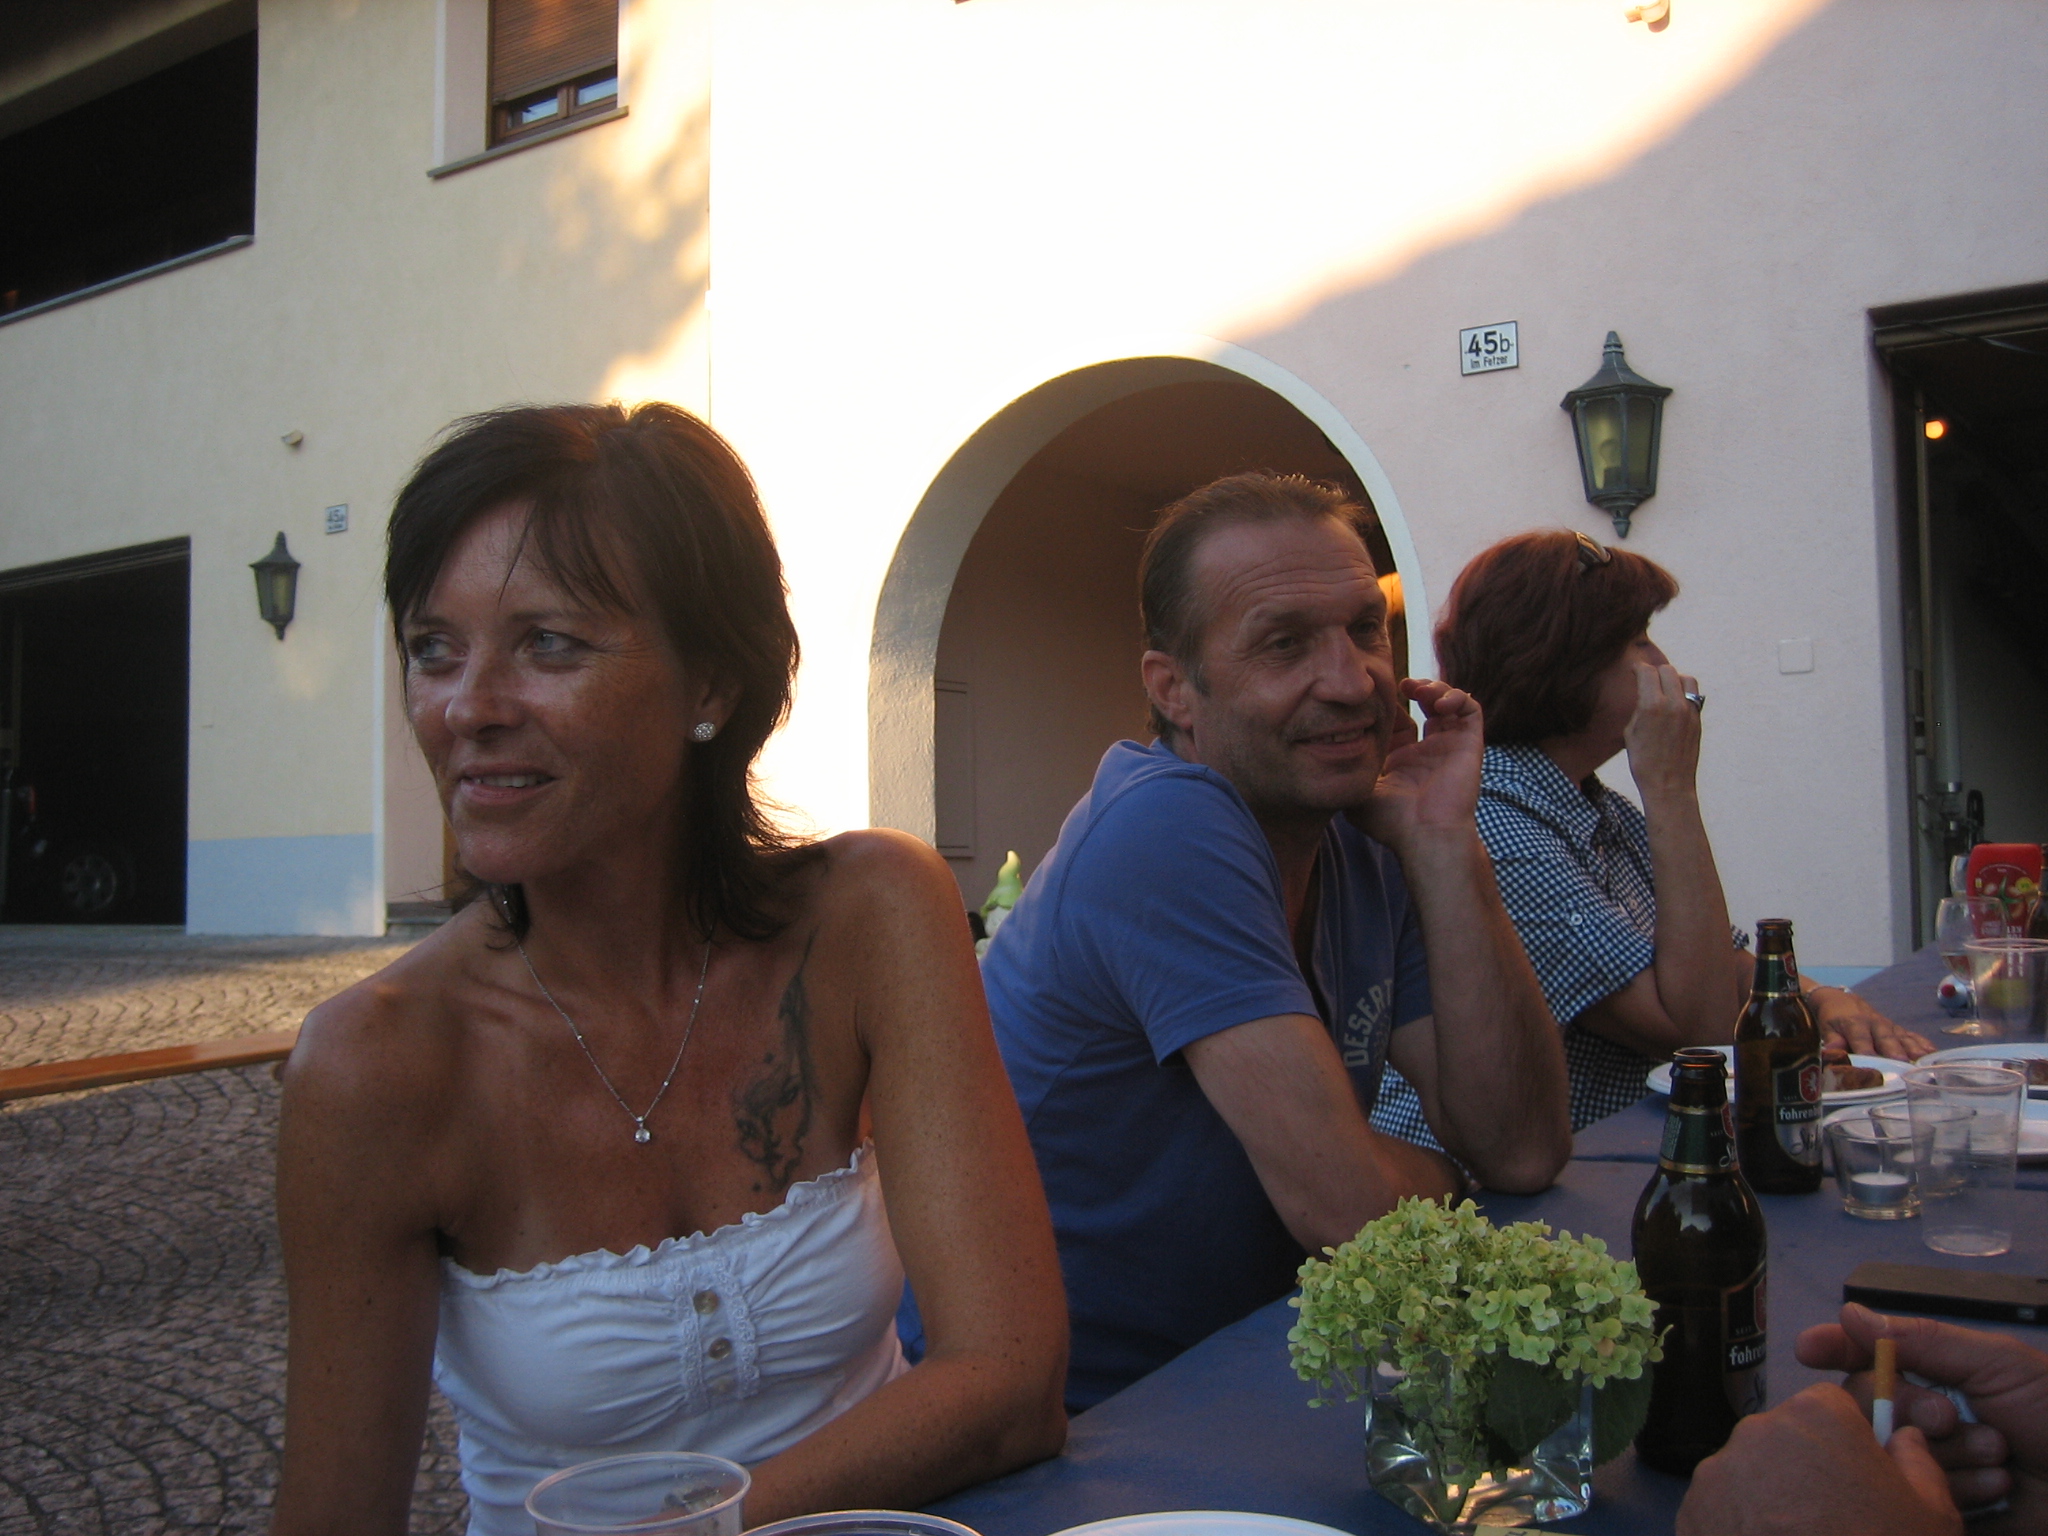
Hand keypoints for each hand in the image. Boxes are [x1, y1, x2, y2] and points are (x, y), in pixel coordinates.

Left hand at [1354, 679, 1482, 848]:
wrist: (1425, 834)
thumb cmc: (1391, 821)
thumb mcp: (1358, 792)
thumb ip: (1347, 772)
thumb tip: (1327, 755)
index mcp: (1401, 760)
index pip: (1398, 720)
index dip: (1388, 705)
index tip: (1375, 700)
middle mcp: (1426, 751)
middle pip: (1425, 706)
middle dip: (1415, 688)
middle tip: (1402, 685)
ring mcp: (1449, 747)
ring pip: (1449, 703)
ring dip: (1436, 688)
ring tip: (1418, 689)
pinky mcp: (1469, 744)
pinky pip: (1471, 709)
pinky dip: (1457, 697)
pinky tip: (1437, 703)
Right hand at [1622, 663, 1701, 799]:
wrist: (1669, 784)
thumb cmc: (1643, 762)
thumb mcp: (1631, 732)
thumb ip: (1640, 708)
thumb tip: (1644, 695)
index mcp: (1652, 706)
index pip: (1647, 672)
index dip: (1638, 667)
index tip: (1634, 669)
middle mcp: (1674, 704)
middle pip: (1668, 671)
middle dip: (1655, 671)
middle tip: (1646, 678)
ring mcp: (1689, 711)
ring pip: (1686, 679)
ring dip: (1673, 678)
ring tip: (1664, 687)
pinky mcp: (1698, 720)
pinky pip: (1693, 695)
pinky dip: (1683, 693)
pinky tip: (1674, 702)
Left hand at [1677, 1384, 1960, 1535]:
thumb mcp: (1931, 1515)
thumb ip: (1917, 1461)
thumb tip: (1902, 1436)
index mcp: (1816, 1416)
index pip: (1827, 1405)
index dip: (1844, 1439)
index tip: (1854, 1474)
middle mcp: (1757, 1430)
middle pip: (1782, 1437)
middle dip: (1802, 1467)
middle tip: (1828, 1520)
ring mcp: (1716, 1472)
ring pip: (1747, 1472)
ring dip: (1767, 1497)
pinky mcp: (1690, 1511)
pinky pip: (1720, 1507)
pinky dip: (1737, 1527)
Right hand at [1799, 1304, 2047, 1531]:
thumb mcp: (1998, 1363)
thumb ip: (1924, 1340)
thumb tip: (1850, 1313)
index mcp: (1936, 1375)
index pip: (1867, 1357)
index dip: (1835, 1349)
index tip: (1808, 1349)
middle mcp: (1923, 1418)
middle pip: (1866, 1405)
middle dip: (1905, 1406)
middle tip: (1949, 1416)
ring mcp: (1929, 1465)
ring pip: (1889, 1453)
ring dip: (1945, 1453)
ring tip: (1998, 1459)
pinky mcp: (1938, 1509)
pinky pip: (1915, 1497)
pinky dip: (1955, 1490)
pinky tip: (1996, 1490)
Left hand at [1812, 989, 1933, 1059]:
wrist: (1840, 999)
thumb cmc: (1833, 1019)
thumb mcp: (1827, 1028)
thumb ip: (1832, 1040)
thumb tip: (1832, 1052)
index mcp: (1854, 1024)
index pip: (1861, 1039)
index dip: (1866, 1050)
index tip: (1872, 1062)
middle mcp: (1875, 1024)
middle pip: (1886, 1039)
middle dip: (1895, 1052)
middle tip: (1903, 1064)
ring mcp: (1889, 1026)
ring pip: (1902, 1038)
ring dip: (1914, 1049)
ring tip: (1924, 1061)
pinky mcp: (1898, 1029)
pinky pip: (1912, 1036)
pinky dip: (1923, 1044)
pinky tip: (1934, 1053)